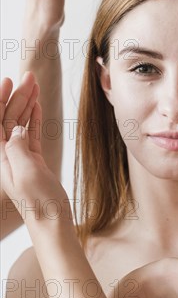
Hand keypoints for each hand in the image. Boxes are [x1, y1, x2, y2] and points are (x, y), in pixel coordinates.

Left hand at [0, 77, 70, 224]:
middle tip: (29, 76)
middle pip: (9, 117)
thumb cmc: (38, 201)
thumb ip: (17, 146)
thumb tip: (17, 127)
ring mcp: (20, 156)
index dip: (0, 99)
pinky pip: (32, 133)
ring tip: (35, 85)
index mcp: (0, 155)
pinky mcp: (34, 160)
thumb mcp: (25, 171)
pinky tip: (37, 106)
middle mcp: (7, 153)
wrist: (51, 220)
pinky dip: (35, 118)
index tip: (7, 80)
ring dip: (27, 103)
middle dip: (16, 95)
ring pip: (21, 123)